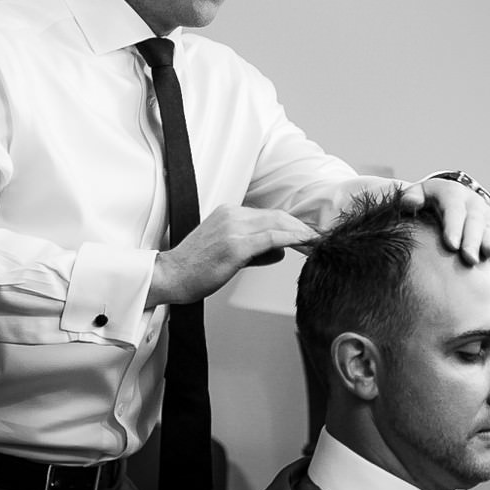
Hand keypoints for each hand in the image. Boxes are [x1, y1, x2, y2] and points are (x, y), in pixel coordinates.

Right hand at [148, 205, 317, 305]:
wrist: (169, 276)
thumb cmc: (194, 268)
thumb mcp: (228, 252)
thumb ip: (257, 251)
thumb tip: (280, 250)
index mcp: (229, 213)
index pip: (269, 215)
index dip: (293, 224)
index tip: (309, 234)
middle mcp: (231, 215)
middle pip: (277, 216)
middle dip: (301, 228)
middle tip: (320, 238)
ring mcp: (233, 228)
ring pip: (277, 224)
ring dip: (301, 233)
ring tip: (317, 242)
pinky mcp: (234, 245)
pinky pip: (270, 237)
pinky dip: (291, 238)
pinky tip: (304, 243)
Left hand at [399, 177, 489, 264]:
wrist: (446, 196)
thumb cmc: (426, 200)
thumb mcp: (417, 194)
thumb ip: (411, 198)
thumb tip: (409, 203)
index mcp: (452, 193)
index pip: (454, 210)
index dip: (454, 227)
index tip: (451, 245)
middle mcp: (472, 203)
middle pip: (474, 221)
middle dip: (472, 240)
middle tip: (468, 258)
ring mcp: (484, 214)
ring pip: (489, 228)